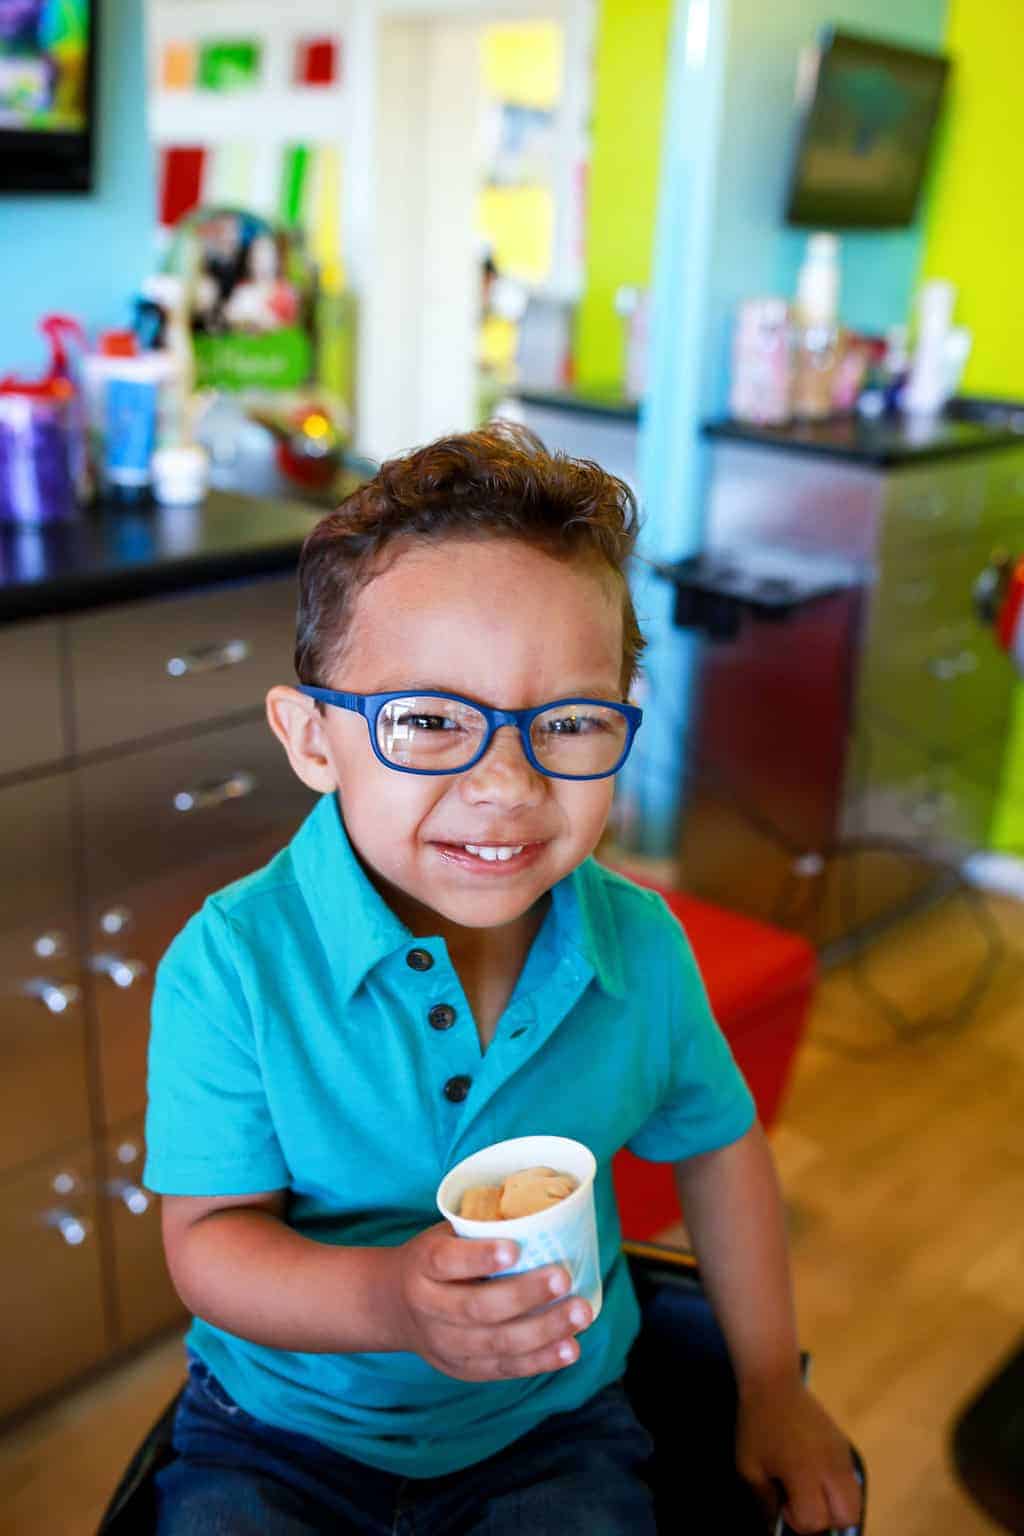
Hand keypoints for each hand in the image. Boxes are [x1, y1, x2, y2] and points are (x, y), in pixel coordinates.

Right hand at [387, 1222, 592, 1381]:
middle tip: (563, 1277)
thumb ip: (481, 1229)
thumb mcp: (445, 1235)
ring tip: (580, 1313)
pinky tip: (570, 1348)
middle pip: (476, 1307)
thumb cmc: (437, 1260)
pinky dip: (540, 1360)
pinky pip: (504, 1369)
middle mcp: (429, 1307)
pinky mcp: (463, 1369)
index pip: (447, 1261)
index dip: (480, 1257)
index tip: (515, 1249)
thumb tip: (547, 1211)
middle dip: (524, 1294)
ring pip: (495, 1344)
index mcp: (423, 1265)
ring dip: (543, 1331)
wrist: (395, 1306)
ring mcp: (444, 1344)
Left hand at [735, 1376, 862, 1532]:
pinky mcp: (844, 1444)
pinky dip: (838, 1486)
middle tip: (802, 1501)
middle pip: (847, 1517)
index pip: (816, 1521)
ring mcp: (842, 1455)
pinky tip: (815, 1470)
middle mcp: (831, 1468)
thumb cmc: (757, 1424)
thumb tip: (774, 1526)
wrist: (774, 1381)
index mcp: (805, 1474)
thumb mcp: (749, 1466)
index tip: (783, 1501)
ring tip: (810, 1488)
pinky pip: (851, 1479)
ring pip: (855, 1500)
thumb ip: (764, 1501)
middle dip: (825, 1519)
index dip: (798, 1520)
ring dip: (836, 1505)